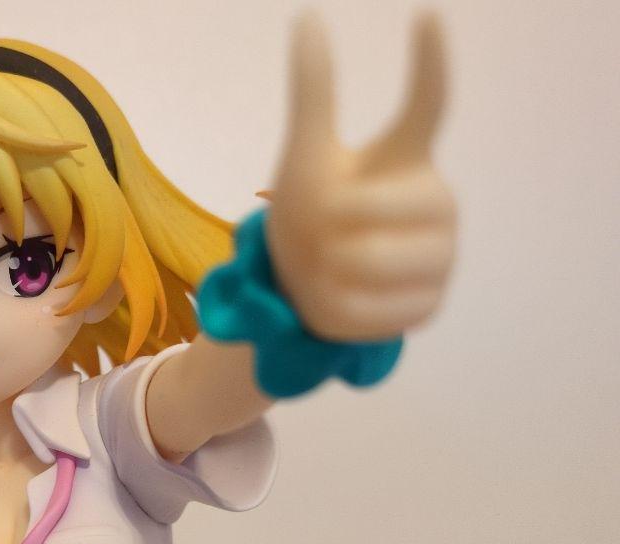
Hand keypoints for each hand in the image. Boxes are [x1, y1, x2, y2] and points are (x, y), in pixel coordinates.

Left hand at [265, 9, 456, 341]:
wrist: (309, 286)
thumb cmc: (312, 211)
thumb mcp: (304, 157)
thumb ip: (313, 94)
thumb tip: (307, 16)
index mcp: (411, 154)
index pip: (427, 104)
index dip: (426, 66)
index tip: (424, 18)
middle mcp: (440, 201)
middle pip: (374, 208)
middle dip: (331, 223)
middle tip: (323, 228)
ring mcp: (444, 256)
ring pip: (372, 264)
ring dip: (330, 269)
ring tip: (331, 264)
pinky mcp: (431, 304)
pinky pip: (370, 309)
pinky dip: (339, 307)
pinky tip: (342, 295)